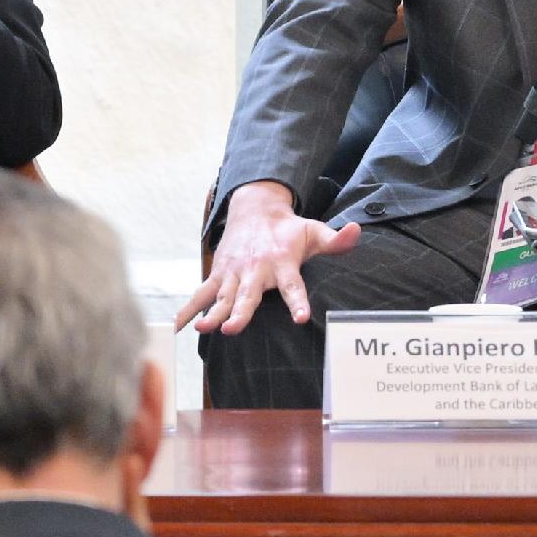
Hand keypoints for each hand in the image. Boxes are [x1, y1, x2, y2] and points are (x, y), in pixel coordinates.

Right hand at [171, 182, 362, 335]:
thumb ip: (336, 240)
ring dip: (212, 313)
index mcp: (282, 262)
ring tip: (204, 329)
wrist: (255, 208)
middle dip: (240, 312)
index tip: (302, 317)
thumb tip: (357, 232)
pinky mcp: (219, 274)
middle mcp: (256, 269)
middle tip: (232, 328)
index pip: (293, 285)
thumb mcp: (315, 231)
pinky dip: (189, 309)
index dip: (298, 301)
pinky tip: (180, 327)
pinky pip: (201, 293)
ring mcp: (234, 272)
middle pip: (248, 295)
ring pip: (222, 297)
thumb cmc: (288, 228)